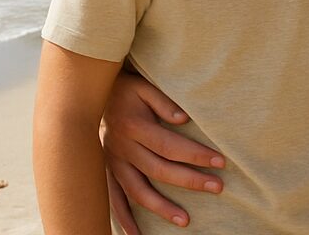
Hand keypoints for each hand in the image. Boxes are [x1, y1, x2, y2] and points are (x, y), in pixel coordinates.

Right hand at [102, 72, 225, 230]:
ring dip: (161, 208)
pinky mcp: (107, 172)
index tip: (220, 162)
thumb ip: (164, 101)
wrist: (89, 97)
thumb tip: (184, 119)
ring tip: (185, 221)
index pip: (171, 146)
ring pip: (138, 192)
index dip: (196, 155)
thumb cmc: (125, 90)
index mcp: (135, 128)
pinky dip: (123, 219)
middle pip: (160, 171)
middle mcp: (124, 149)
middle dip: (190, 181)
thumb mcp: (143, 86)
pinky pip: (113, 200)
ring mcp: (113, 164)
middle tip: (217, 188)